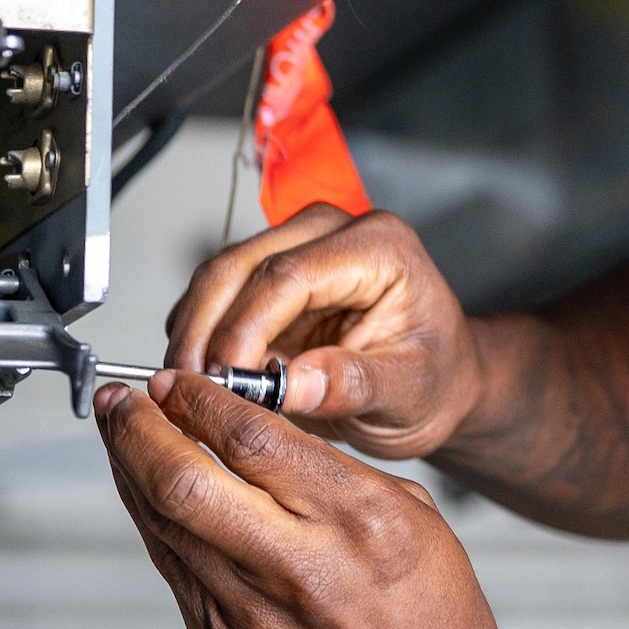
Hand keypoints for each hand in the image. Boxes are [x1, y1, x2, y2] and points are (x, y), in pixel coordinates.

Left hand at [95, 372, 628, 628]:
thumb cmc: (439, 628)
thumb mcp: (414, 521)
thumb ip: (335, 475)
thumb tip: (262, 432)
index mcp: (359, 520)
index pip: (250, 436)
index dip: (197, 398)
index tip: (178, 380)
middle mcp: (300, 568)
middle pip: (182, 479)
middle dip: (138, 429)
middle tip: (123, 400)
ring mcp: (254, 620)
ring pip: (163, 527)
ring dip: (132, 474)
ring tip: (124, 438)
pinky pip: (175, 576)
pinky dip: (156, 527)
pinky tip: (153, 502)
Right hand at [165, 204, 480, 457]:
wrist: (439, 383)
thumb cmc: (435, 379)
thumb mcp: (408, 392)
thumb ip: (351, 385)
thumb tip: (291, 386)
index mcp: (378, 247)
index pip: (287, 276)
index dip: (244, 329)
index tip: (225, 382)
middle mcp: (332, 233)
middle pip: (238, 266)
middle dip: (204, 332)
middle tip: (190, 393)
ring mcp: (296, 248)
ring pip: (215, 279)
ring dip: (193, 335)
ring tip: (196, 395)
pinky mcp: (269, 277)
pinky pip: (214, 300)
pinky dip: (199, 338)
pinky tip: (206, 382)